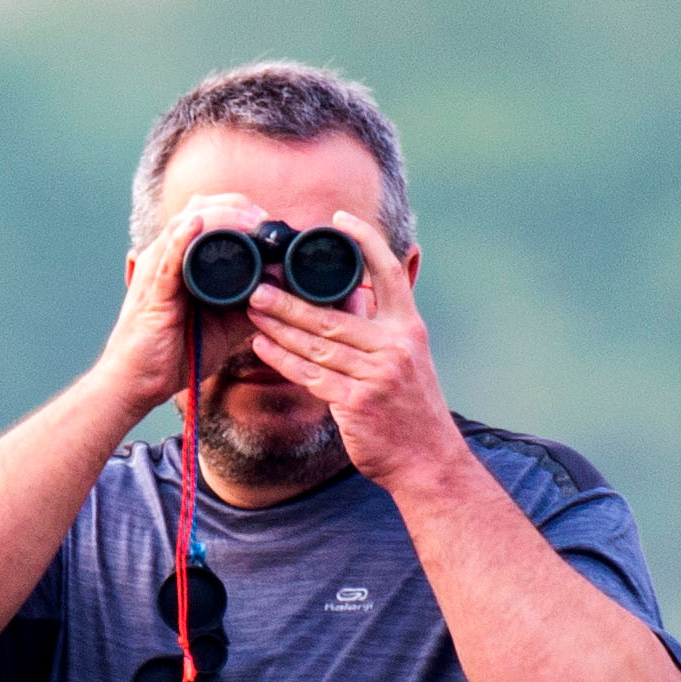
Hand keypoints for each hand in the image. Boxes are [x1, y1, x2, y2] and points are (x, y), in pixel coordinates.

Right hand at [88, 191, 266, 433]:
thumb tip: (280, 288)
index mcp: (182, 261)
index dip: (240, 212)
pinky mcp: (152, 292)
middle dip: (236, 208)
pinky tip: (197, 225)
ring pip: (185, 225)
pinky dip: (182, 239)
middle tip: (265, 219)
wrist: (141, 383)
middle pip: (199, 210)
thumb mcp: (224, 326)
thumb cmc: (176, 354)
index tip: (271, 224)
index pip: (209, 216)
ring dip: (220, 217)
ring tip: (249, 220)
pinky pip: (166, 260)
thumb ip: (248, 306)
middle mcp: (167, 258)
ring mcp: (157, 271)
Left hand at [232, 213, 461, 490]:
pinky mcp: (357, 403)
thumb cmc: (412, 409)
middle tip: (258, 283)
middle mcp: (395, 346)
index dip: (364, 242)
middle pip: (332, 315)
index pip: (388, 273)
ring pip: (316, 345)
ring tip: (252, 310)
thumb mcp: (407, 359)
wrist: (428, 462)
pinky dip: (283, 360)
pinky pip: (311, 376)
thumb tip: (352, 294)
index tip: (339, 219)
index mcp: (409, 328)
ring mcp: (376, 375)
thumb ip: (379, 327)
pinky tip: (262, 345)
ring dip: (279, 327)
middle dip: (290, 299)